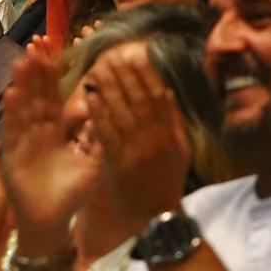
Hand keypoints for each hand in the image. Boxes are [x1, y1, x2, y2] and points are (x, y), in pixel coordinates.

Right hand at [0, 36, 96, 249]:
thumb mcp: (92, 164)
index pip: (54, 98)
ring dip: (21, 86)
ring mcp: (23, 142)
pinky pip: (13, 129)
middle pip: (36, 97)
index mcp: (56, 132)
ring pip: (23, 108)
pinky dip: (12, 112)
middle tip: (33, 47)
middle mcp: (38, 133)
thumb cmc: (72, 195)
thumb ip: (99, 138)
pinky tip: (11, 93)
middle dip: (34, 74)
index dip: (52, 77)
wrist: (51, 222)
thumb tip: (105, 109)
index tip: (51, 53)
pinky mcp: (12, 154)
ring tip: (20, 62)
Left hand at [81, 44, 190, 221]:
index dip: (146, 76)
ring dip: (109, 89)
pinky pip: (105, 134)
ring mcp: (134, 150)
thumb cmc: (168, 181)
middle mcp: (153, 139)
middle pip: (137, 101)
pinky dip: (98, 114)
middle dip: (125, 77)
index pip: (157, 99)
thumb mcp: (180, 150)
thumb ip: (173, 121)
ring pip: (120, 114)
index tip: (136, 56)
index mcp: (170, 135)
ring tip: (99, 69)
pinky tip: (90, 97)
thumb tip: (166, 91)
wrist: (155, 215)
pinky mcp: (115, 162)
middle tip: (112, 56)